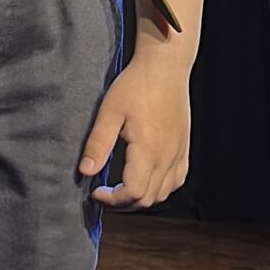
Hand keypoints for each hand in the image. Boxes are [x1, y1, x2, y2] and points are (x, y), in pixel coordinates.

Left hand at [79, 55, 191, 208]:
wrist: (165, 66)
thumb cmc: (136, 84)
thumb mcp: (109, 112)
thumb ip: (98, 144)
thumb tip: (85, 172)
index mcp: (148, 149)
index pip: (133, 193)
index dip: (112, 200)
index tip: (96, 192)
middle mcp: (168, 155)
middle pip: (148, 199)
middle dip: (123, 203)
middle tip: (104, 193)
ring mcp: (179, 153)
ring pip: (163, 193)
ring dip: (141, 197)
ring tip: (121, 188)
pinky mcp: (184, 147)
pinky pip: (176, 180)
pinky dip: (160, 188)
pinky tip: (145, 178)